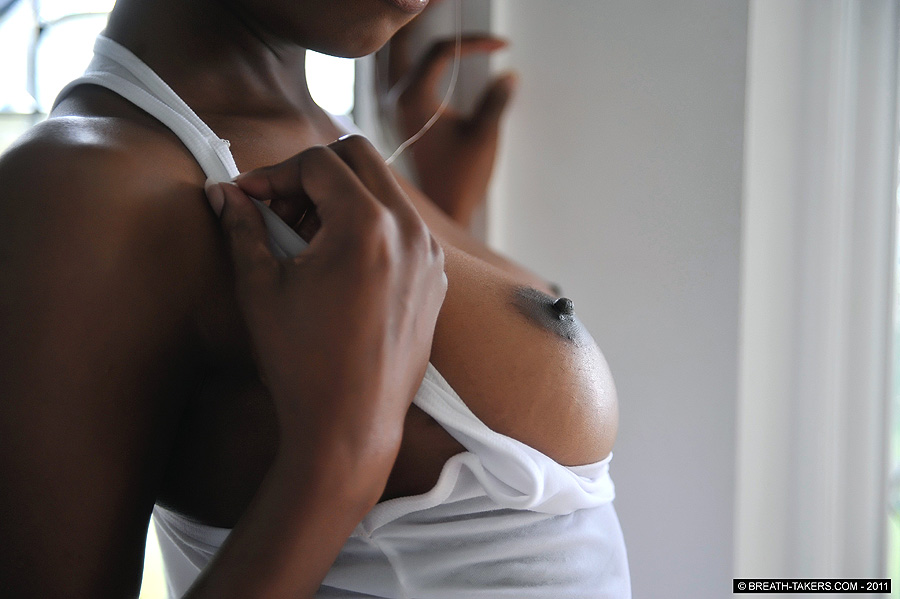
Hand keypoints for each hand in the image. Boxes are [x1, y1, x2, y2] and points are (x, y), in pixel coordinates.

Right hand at [206, 135, 446, 479]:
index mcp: (368, 227)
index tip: (247, 196)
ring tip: (304, 240)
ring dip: (341, 197)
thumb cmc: (301, 362)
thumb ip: (242, 228)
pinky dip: (369, 224)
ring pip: (384, 189)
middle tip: (279, 211)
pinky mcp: (434, 278)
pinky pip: (402, 225)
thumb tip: (222, 193)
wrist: (350, 427)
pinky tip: (337, 263)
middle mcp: (410, 232)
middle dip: (311, 172)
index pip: (318, 162)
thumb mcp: (261, 288)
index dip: (273, 173)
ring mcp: (429, 255)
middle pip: (358, 157)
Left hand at [380, 18, 516, 227]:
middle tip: (445, 0)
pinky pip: (401, 70)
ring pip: (397, 53)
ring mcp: (392, 105)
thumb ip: (496, 100)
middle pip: (404, 39)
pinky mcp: (397, 113)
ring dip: (417, 32)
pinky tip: (434, 50)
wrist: (439, 210)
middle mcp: (394, 97)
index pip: (440, 50)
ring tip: (440, 15)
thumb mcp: (484, 136)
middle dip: (424, 14)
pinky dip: (416, 53)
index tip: (503, 45)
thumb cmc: (459, 178)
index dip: (474, 42)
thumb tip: (509, 74)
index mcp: (412, 99)